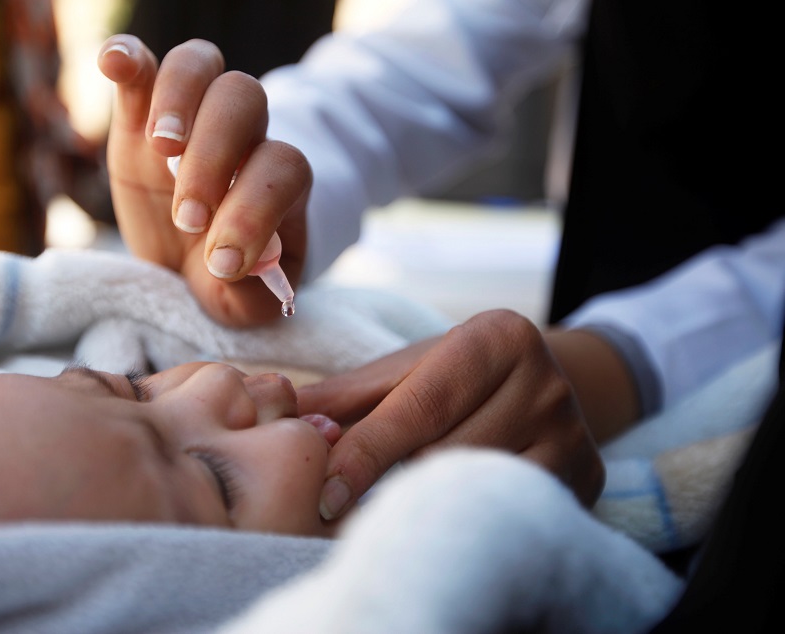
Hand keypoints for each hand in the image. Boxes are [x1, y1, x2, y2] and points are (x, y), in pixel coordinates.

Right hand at [97, 35, 311, 326]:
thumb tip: (237, 262)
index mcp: (278, 178)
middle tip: (186, 218)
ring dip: (178, 99)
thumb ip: (252, 289)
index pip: (282, 167)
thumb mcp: (245, 302)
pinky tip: (115, 64)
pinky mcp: (140, 114)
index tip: (223, 264)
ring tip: (160, 148)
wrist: (193, 265)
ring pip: (200, 65)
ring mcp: (191, 116)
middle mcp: (242, 134)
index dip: (256, 210)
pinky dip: (127, 57)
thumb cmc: (227, 281)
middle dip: (214, 156)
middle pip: (244, 99)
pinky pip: (142, 66)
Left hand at [299, 309, 605, 518]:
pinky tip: (434, 524)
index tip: (324, 495)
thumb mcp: (404, 371)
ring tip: (383, 518)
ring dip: (424, 507)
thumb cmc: (455, 378)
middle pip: (450, 451)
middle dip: (389, 487)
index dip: (368, 452)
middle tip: (339, 517)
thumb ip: (346, 394)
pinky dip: (465, 521)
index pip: (422, 405)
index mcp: (499, 337)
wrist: (539, 386)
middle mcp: (546, 381)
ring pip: (480, 487)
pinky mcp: (584, 478)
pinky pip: (510, 512)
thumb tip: (279, 412)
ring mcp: (573, 434)